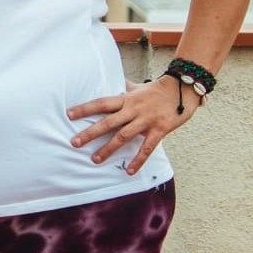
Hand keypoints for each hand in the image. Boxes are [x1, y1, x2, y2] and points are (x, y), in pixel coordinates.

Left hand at [67, 77, 198, 175]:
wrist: (183, 89)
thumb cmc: (157, 89)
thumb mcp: (138, 87)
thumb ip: (125, 87)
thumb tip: (115, 81)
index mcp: (126, 99)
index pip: (101, 103)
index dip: (85, 108)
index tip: (69, 114)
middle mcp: (133, 110)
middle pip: (108, 122)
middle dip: (90, 133)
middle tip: (74, 142)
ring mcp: (146, 120)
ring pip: (123, 136)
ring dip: (108, 148)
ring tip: (94, 159)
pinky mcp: (159, 130)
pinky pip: (146, 148)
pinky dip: (138, 160)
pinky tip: (129, 171)